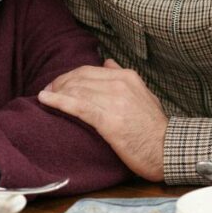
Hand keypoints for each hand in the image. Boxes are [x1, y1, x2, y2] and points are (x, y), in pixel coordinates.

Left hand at [38, 59, 167, 180]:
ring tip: (44, 96)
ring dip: (56, 91)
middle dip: (60, 82)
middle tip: (48, 90)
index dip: (70, 76)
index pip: (90, 70)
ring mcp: (113, 101)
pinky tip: (45, 99)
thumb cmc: (154, 128)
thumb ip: (124, 78)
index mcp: (127, 77)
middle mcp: (119, 84)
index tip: (59, 84)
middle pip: (80, 77)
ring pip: (76, 89)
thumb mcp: (144, 95)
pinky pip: (76, 105)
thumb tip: (107, 63)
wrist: (167, 149)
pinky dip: (57, 100)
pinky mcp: (107, 119)